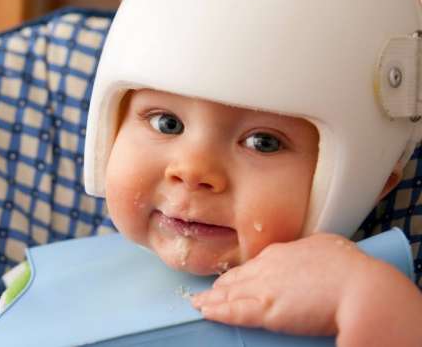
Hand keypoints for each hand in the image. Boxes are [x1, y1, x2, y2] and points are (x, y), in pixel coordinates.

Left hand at [190, 233, 368, 335]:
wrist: (360, 287)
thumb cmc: (351, 268)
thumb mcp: (326, 247)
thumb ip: (309, 252)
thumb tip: (310, 254)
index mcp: (282, 252)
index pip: (254, 265)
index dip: (242, 274)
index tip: (233, 278)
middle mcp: (267, 267)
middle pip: (237, 278)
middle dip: (221, 286)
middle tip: (208, 292)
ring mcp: (264, 289)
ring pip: (229, 294)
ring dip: (212, 299)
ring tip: (199, 302)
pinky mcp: (266, 311)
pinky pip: (233, 312)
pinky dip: (216, 311)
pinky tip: (204, 311)